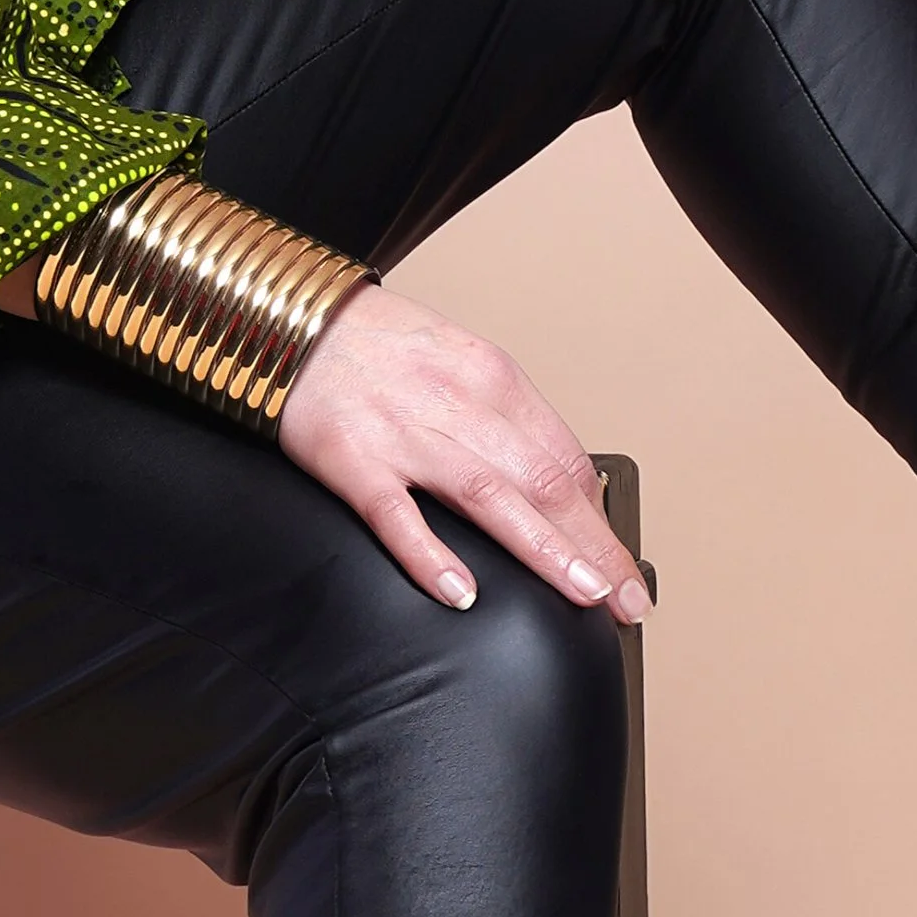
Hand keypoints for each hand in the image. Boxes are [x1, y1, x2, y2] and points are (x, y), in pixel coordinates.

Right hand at [278, 281, 651, 627]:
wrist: (288, 315)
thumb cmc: (373, 347)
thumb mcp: (456, 365)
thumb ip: (500, 422)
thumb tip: (549, 486)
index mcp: (493, 380)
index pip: (566, 459)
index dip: (603, 519)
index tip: (624, 565)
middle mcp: (459, 404)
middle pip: (545, 481)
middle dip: (596, 546)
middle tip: (629, 601)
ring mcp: (404, 434)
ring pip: (490, 495)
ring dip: (545, 549)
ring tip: (585, 594)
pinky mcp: (350, 458)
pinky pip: (396, 513)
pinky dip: (429, 553)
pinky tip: (460, 593)